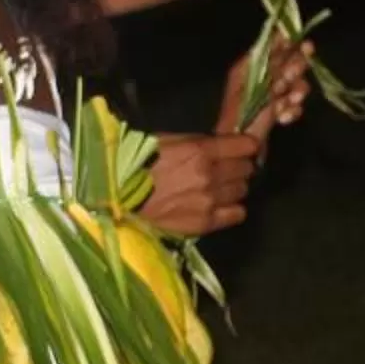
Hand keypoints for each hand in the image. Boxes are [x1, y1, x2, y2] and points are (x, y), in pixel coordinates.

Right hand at [139, 132, 260, 237]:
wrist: (118, 197)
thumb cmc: (137, 164)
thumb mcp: (166, 140)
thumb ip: (196, 143)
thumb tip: (218, 144)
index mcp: (200, 150)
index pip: (244, 145)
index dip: (245, 145)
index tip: (243, 148)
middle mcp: (211, 175)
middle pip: (246, 169)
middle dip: (239, 166)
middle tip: (227, 169)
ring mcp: (210, 200)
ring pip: (242, 190)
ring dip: (234, 187)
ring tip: (220, 188)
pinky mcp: (205, 223)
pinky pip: (237, 214)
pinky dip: (232, 209)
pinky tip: (220, 206)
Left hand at [218, 36, 313, 148]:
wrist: (238, 145)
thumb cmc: (238, 113)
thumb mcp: (249, 83)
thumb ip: (267, 60)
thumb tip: (281, 35)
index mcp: (252, 66)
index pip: (275, 46)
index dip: (291, 44)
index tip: (305, 46)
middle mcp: (264, 76)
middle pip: (291, 63)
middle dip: (295, 70)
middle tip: (290, 77)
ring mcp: (274, 93)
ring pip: (298, 84)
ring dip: (296, 92)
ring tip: (289, 101)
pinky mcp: (281, 110)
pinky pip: (295, 104)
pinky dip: (292, 111)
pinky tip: (283, 117)